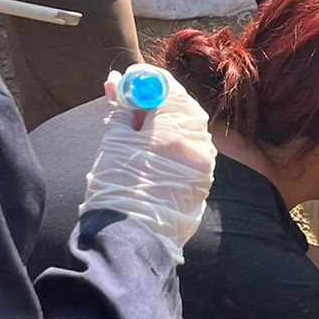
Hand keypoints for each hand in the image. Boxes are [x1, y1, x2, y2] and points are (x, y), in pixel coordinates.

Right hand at [79, 76, 216, 262]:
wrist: (130, 239)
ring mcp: (204, 166)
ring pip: (187, 130)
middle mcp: (197, 145)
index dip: (147, 80)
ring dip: (165, 123)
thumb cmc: (116, 188)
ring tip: (137, 130)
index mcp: (174, 130)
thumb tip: (117, 82)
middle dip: (158, 100)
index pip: (168, 88)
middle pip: (181, 107)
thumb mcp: (114, 141)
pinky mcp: (203, 183)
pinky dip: (173, 145)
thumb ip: (120, 108)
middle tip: (133, 102)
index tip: (131, 79)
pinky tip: (152, 151)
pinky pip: (191, 152)